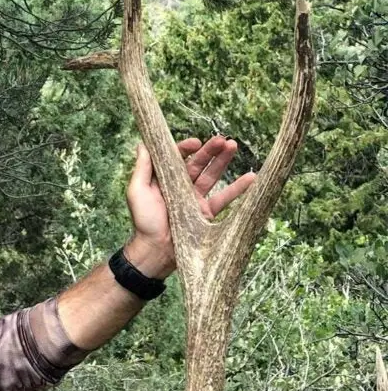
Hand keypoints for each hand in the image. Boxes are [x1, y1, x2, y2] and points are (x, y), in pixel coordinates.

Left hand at [125, 136, 256, 276]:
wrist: (155, 251)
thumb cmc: (143, 222)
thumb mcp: (137, 191)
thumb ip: (142, 168)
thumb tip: (143, 143)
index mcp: (164, 180)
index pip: (178, 158)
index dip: (187, 148)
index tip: (196, 143)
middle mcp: (180, 188)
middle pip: (198, 164)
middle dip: (211, 150)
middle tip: (223, 140)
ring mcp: (194, 200)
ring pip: (212, 176)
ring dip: (223, 161)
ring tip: (234, 146)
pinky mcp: (206, 213)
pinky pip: (224, 199)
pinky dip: (238, 188)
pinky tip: (252, 177)